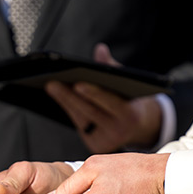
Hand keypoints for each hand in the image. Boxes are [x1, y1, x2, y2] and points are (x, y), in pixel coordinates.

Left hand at [45, 43, 161, 152]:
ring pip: (82, 118)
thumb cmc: (131, 100)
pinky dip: (70, 110)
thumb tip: (100, 49)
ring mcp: (107, 140)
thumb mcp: (128, 83)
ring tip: (51, 85)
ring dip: (65, 102)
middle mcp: (120, 131)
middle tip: (52, 83)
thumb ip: (113, 67)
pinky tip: (59, 96)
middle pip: (90, 111)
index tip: (77, 84)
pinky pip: (80, 125)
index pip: (110, 103)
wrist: (140, 127)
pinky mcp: (96, 144)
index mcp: (131, 115)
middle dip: (70, 97)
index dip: (94, 94)